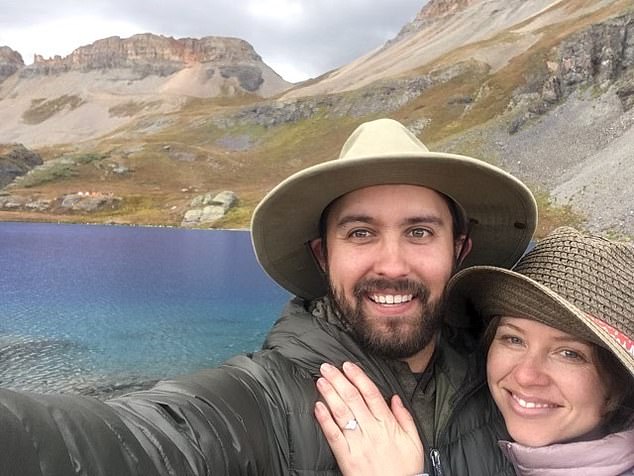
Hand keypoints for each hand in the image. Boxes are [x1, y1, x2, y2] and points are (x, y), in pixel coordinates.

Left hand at [314, 361, 424, 475]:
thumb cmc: (406, 469)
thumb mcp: (414, 441)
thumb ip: (405, 417)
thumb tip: (395, 397)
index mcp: (388, 424)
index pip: (371, 394)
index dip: (358, 377)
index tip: (348, 365)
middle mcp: (372, 431)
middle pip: (353, 399)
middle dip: (339, 380)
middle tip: (326, 367)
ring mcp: (358, 444)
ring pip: (342, 413)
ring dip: (329, 394)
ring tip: (320, 380)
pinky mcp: (346, 457)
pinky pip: (334, 436)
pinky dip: (325, 420)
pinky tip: (318, 407)